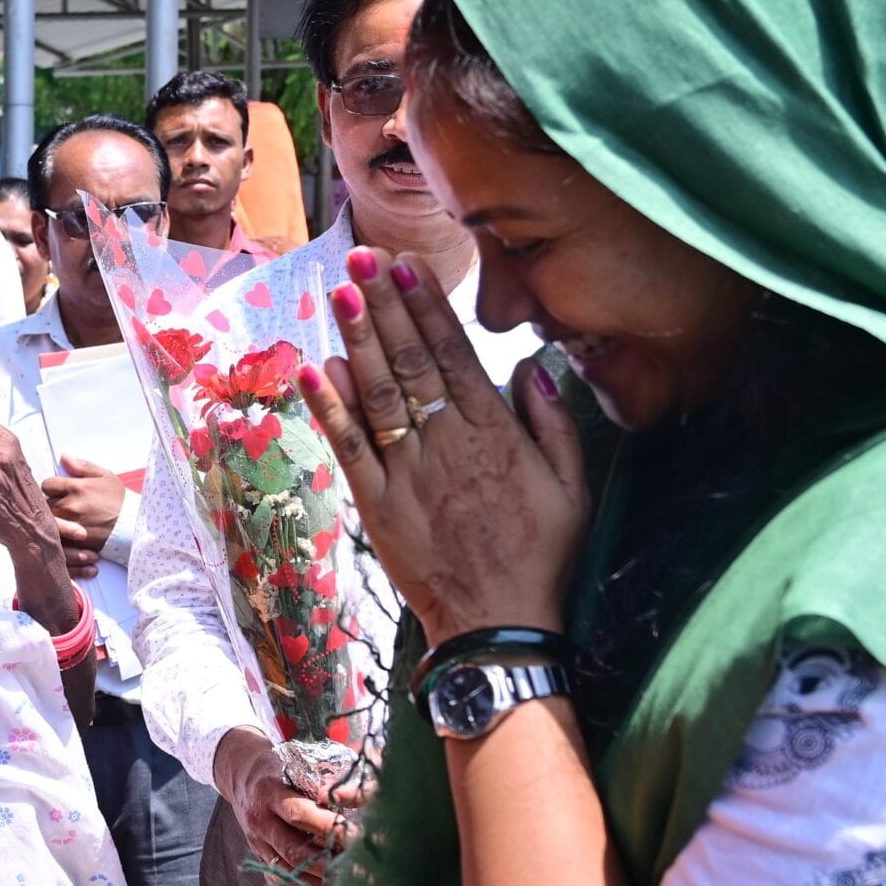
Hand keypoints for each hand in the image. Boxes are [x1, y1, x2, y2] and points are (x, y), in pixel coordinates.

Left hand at [43, 460, 125, 579]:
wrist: (132, 528)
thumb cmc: (119, 501)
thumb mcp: (106, 477)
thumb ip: (82, 466)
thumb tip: (63, 457)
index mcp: (75, 487)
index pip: (47, 485)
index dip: (53, 488)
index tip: (60, 491)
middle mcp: (68, 506)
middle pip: (44, 504)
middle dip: (51, 504)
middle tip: (62, 507)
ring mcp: (68, 525)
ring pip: (47, 522)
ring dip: (53, 520)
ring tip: (64, 521)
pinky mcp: (71, 542)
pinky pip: (54, 538)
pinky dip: (56, 536)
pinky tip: (65, 534)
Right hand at [211, 727, 363, 885]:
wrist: (239, 775)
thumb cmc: (277, 767)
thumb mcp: (291, 764)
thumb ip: (316, 782)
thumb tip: (352, 802)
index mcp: (268, 792)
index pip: (298, 813)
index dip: (327, 826)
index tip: (356, 833)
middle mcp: (260, 821)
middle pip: (293, 849)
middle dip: (328, 862)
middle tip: (358, 868)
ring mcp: (256, 843)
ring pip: (286, 872)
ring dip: (317, 882)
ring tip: (345, 885)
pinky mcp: (258, 857)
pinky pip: (276, 884)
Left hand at [300, 250, 589, 647]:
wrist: (500, 626)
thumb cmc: (540, 556)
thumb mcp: (572, 487)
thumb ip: (554, 421)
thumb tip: (533, 364)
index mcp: (496, 435)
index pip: (456, 356)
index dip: (429, 308)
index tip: (408, 268)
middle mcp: (449, 446)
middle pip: (412, 363)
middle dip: (384, 307)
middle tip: (361, 259)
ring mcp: (409, 475)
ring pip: (379, 395)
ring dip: (358, 341)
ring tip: (340, 293)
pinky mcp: (379, 507)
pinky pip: (351, 449)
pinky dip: (330, 409)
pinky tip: (314, 369)